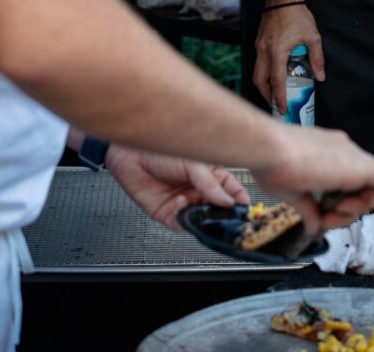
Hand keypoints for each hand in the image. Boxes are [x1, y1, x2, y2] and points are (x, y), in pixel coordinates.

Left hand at [105, 144, 249, 229]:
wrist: (130, 154)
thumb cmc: (161, 149)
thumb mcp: (192, 162)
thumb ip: (210, 183)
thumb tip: (227, 201)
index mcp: (211, 175)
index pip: (232, 191)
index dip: (239, 200)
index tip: (243, 207)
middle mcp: (200, 190)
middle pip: (219, 209)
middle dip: (221, 213)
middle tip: (222, 213)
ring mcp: (186, 202)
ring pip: (202, 219)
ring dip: (201, 215)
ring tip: (196, 204)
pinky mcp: (169, 214)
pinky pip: (182, 224)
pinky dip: (183, 217)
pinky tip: (179, 202)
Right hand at [251, 124, 373, 234]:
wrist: (268, 148)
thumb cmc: (271, 163)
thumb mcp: (291, 192)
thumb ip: (308, 209)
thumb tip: (313, 226)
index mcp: (327, 153)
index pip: (348, 181)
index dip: (342, 201)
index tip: (324, 213)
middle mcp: (343, 150)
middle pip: (362, 185)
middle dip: (349, 209)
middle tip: (328, 218)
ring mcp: (352, 155)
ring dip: (359, 206)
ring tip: (335, 213)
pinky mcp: (361, 164)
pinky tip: (350, 206)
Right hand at [253, 4, 324, 112]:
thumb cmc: (296, 15)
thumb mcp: (312, 37)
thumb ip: (316, 58)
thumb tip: (320, 76)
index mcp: (277, 51)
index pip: (276, 80)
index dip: (279, 97)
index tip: (282, 108)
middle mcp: (264, 51)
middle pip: (259, 80)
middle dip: (266, 95)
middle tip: (276, 104)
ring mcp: (259, 46)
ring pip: (257, 72)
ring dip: (264, 85)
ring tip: (274, 93)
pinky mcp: (259, 42)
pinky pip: (259, 63)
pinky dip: (264, 73)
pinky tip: (274, 74)